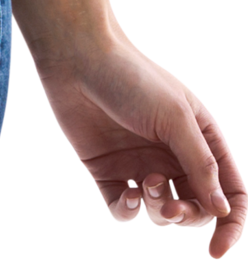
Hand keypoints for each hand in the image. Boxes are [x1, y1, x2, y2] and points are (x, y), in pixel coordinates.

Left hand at [26, 23, 244, 258]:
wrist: (77, 57)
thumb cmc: (132, 79)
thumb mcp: (176, 118)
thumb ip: (201, 165)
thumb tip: (222, 212)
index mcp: (200, 137)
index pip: (228, 191)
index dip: (230, 224)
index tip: (218, 251)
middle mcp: (173, 155)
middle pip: (196, 208)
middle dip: (187, 217)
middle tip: (172, 208)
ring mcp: (140, 164)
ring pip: (160, 214)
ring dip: (159, 212)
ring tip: (146, 185)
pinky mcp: (108, 172)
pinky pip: (124, 211)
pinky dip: (128, 212)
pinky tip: (126, 195)